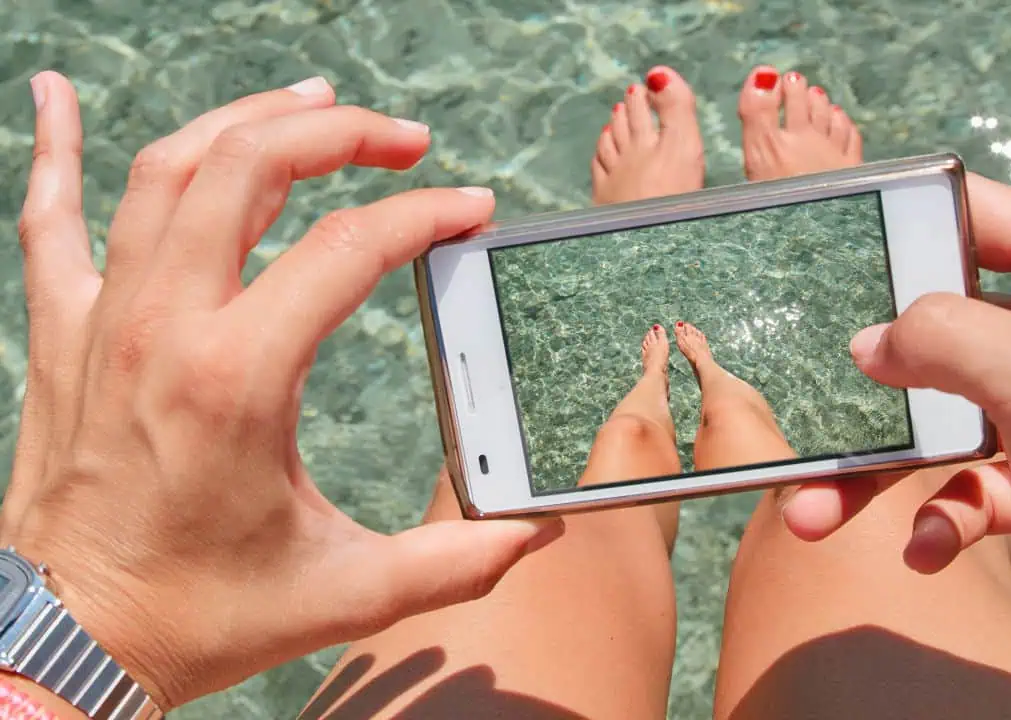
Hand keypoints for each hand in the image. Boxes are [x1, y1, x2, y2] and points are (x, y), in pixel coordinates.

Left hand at [3, 72, 562, 709]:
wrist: (70, 643)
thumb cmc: (202, 615)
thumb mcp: (346, 593)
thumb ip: (455, 561)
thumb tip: (539, 534)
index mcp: (238, 380)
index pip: (347, 249)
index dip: (423, 215)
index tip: (470, 209)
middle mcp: (164, 328)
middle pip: (249, 168)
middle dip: (339, 133)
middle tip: (403, 138)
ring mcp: (102, 320)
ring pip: (167, 171)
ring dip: (243, 120)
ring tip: (308, 100)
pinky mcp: (61, 334)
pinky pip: (48, 215)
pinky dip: (51, 145)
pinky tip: (53, 89)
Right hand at [782, 175, 1010, 714]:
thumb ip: (950, 338)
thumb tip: (872, 342)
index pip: (980, 214)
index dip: (909, 222)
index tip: (833, 248)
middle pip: (940, 327)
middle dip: (870, 374)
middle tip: (811, 394)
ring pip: (939, 418)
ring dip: (878, 465)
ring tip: (818, 510)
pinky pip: (967, 485)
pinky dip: (938, 514)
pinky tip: (926, 547)